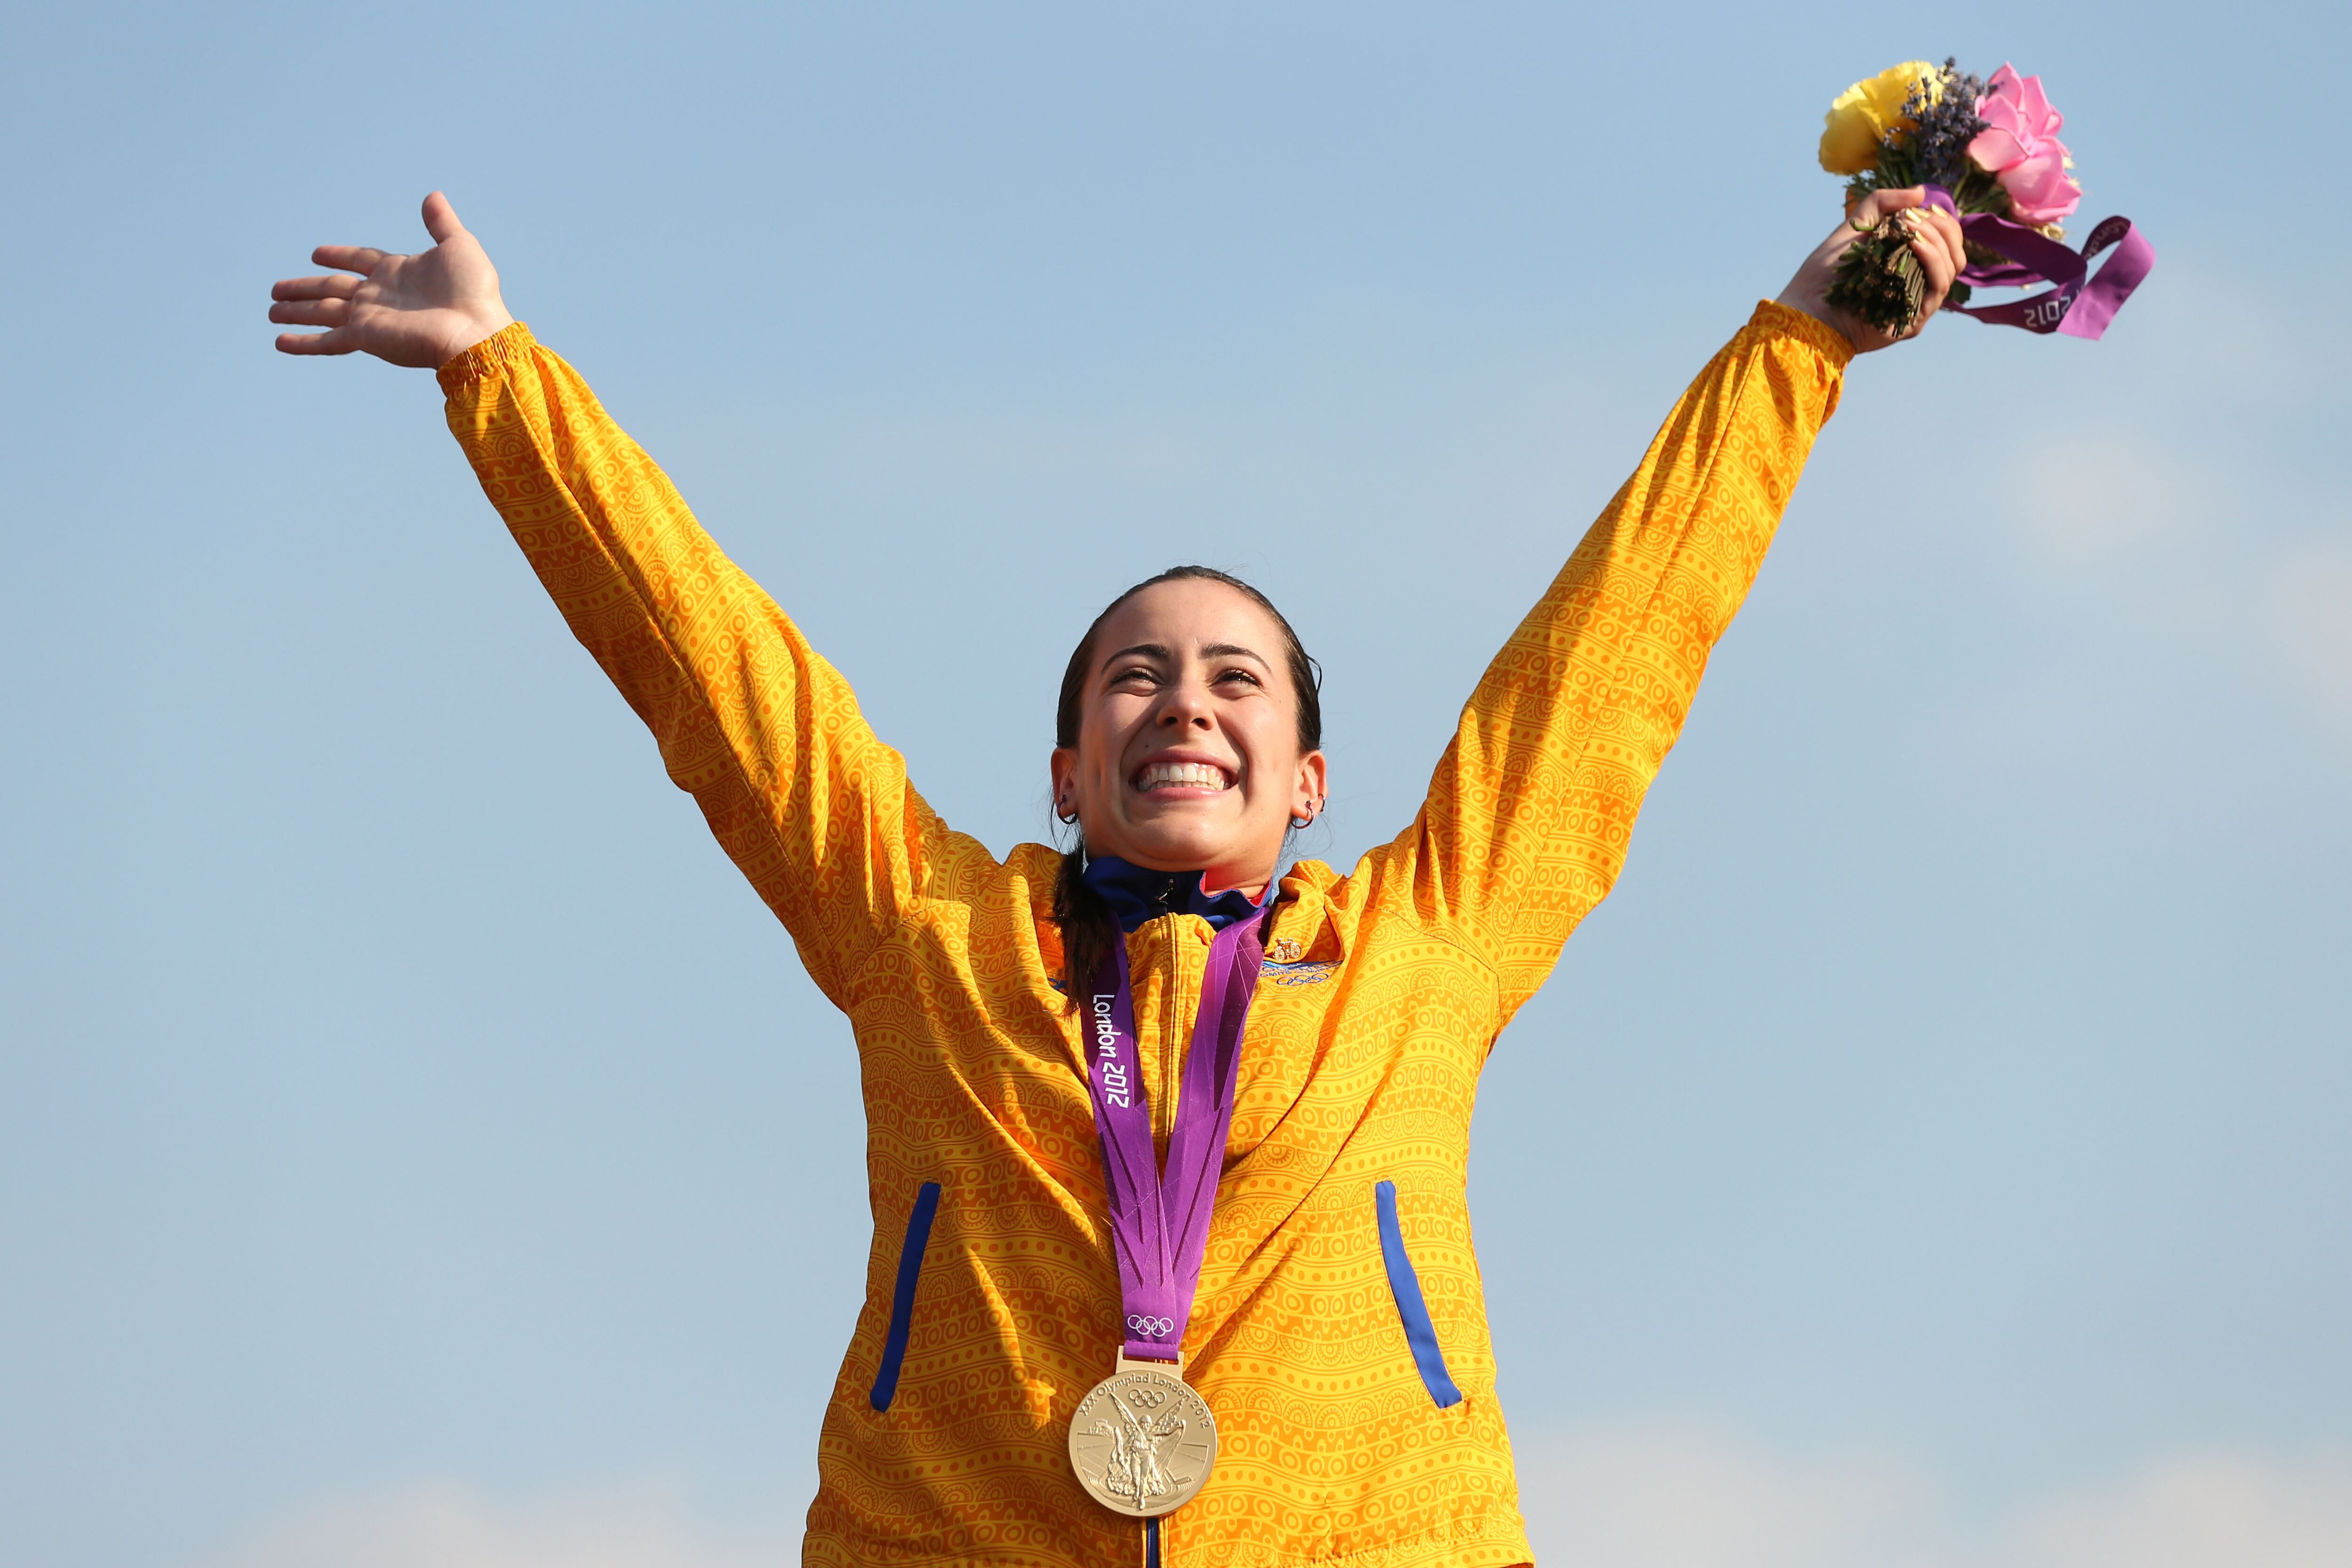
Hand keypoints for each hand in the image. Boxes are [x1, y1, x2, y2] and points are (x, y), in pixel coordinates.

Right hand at [270, 192, 514, 367]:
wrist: (477, 330)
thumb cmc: (473, 292)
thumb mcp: (458, 246)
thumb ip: (441, 223)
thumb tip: (433, 196)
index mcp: (397, 272)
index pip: (359, 261)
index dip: (338, 256)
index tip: (317, 254)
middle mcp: (379, 295)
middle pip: (331, 288)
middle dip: (304, 288)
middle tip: (277, 289)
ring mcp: (370, 317)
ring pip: (322, 311)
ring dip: (296, 311)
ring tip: (271, 310)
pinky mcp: (365, 337)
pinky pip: (327, 340)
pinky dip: (303, 342)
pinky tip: (279, 342)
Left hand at [1775, 186, 1965, 353]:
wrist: (1806, 308)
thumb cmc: (1825, 271)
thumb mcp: (1855, 226)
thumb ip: (1884, 203)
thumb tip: (1920, 192)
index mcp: (1911, 264)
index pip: (1947, 240)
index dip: (1941, 220)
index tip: (1921, 208)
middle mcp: (1918, 285)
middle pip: (1956, 254)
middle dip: (1941, 228)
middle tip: (1914, 219)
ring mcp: (1918, 305)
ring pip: (1951, 268)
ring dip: (1935, 241)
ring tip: (1910, 229)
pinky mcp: (1913, 322)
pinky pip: (1937, 288)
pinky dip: (1931, 261)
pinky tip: (1914, 245)